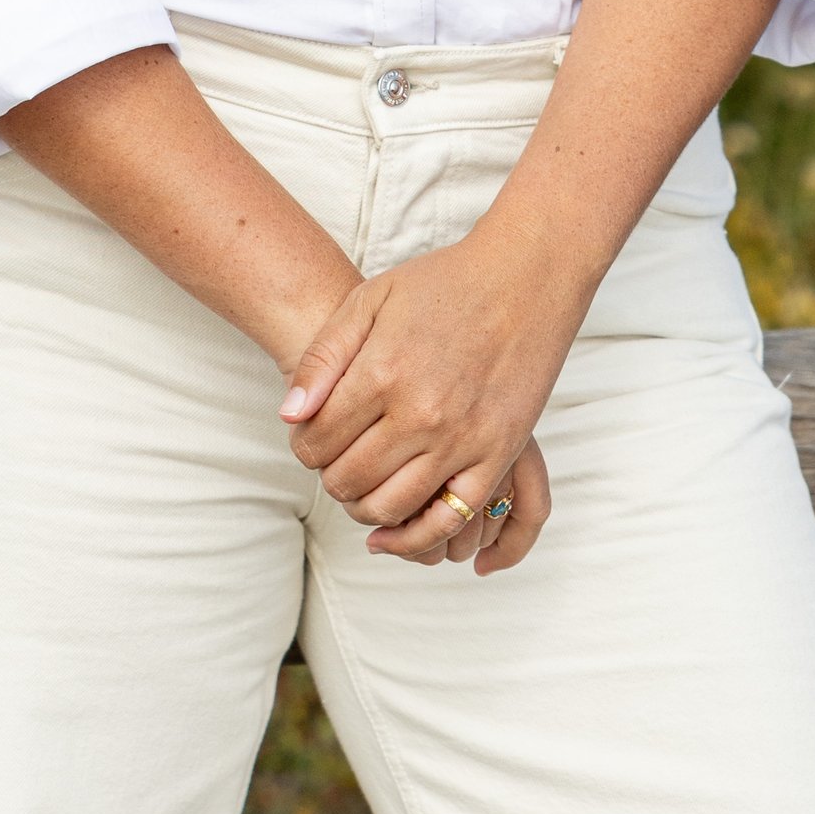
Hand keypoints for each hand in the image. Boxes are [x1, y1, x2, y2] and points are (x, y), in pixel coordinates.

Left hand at [278, 237, 570, 572]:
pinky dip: (415, 537)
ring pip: (391, 507)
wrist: (525, 276)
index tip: (310, 438)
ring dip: (363, 507)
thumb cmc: (445, 282)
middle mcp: (420, 413)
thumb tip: (289, 414)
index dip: (303, 445)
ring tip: (362, 487)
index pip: (316, 440)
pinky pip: (449, 519)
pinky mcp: (498, 454)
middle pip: (348, 479)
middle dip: (330, 476)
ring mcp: (462, 439)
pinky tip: (394, 534)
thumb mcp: (370, 299)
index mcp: (382, 372)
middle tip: (336, 460)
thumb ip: (323, 357)